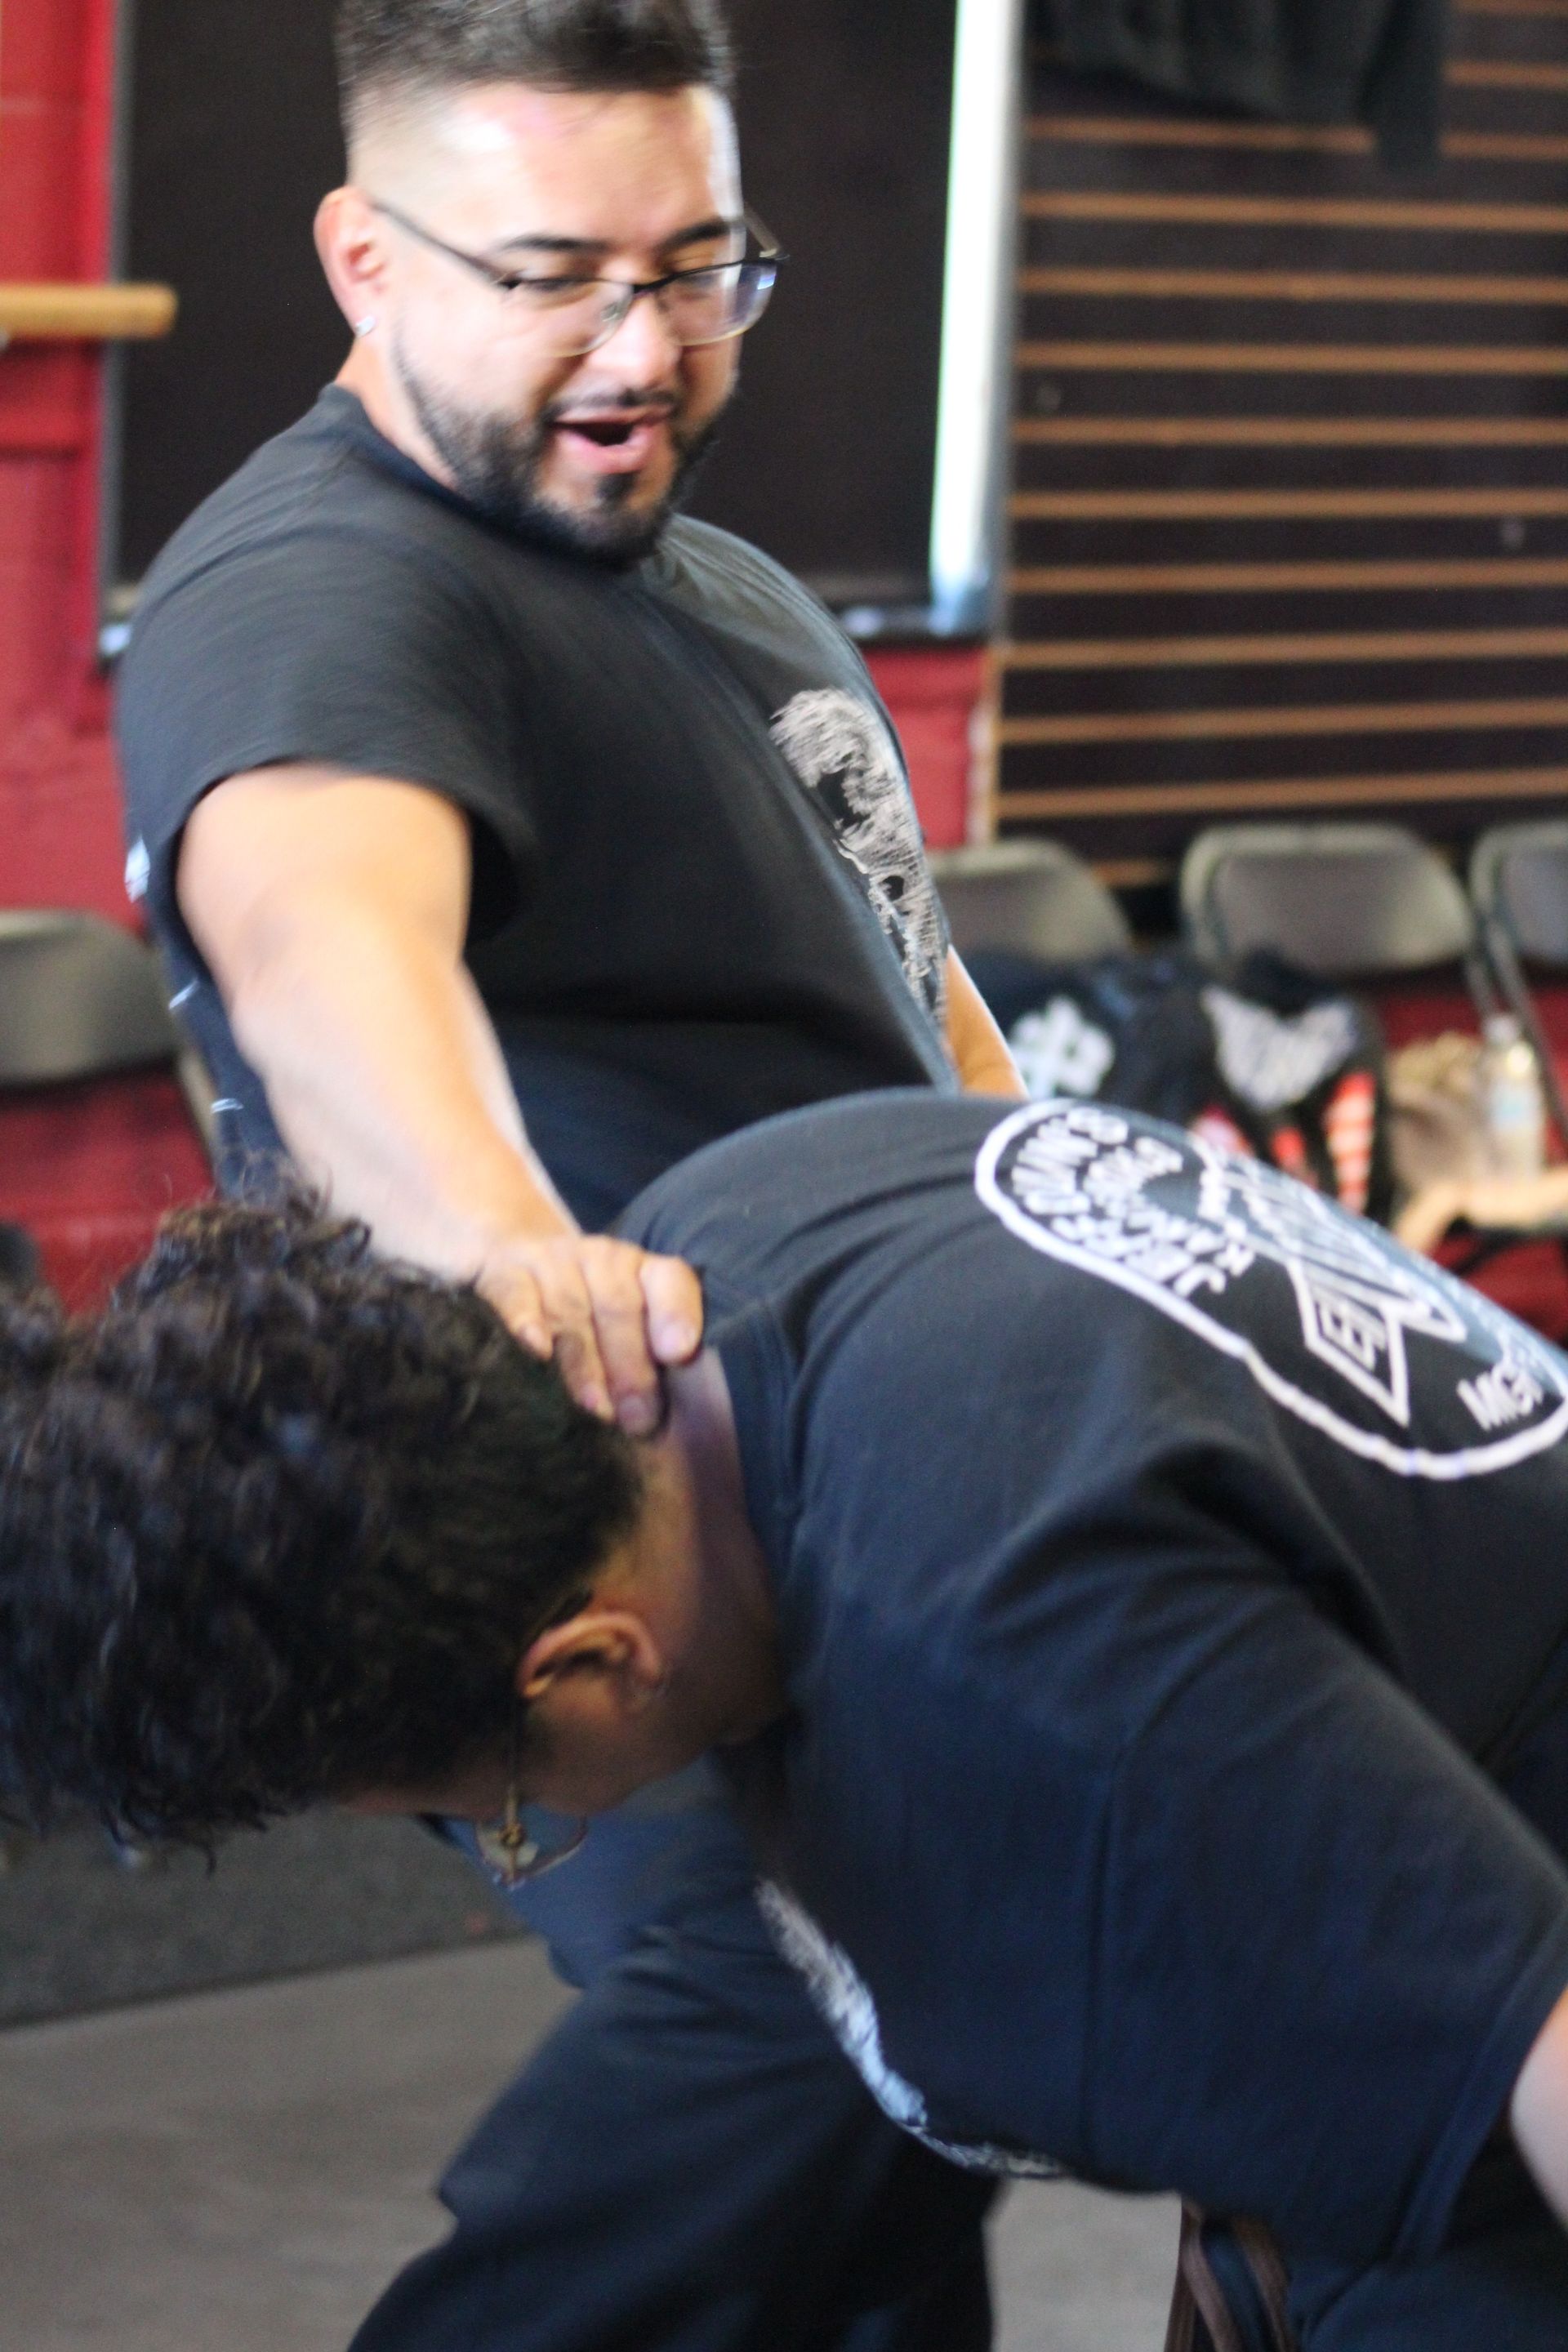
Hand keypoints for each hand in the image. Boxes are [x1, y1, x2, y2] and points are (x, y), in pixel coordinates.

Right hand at [479, 1234, 703, 1435]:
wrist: (515, 1272)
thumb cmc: (590, 1325)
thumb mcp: (632, 1341)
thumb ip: (657, 1368)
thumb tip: (664, 1414)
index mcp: (642, 1272)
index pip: (668, 1281)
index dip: (675, 1314)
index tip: (678, 1353)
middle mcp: (601, 1260)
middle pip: (619, 1305)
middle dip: (630, 1364)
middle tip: (638, 1419)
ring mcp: (551, 1262)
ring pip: (571, 1308)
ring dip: (584, 1362)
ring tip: (595, 1407)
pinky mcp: (504, 1272)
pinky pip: (516, 1293)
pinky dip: (526, 1320)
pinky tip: (537, 1349)